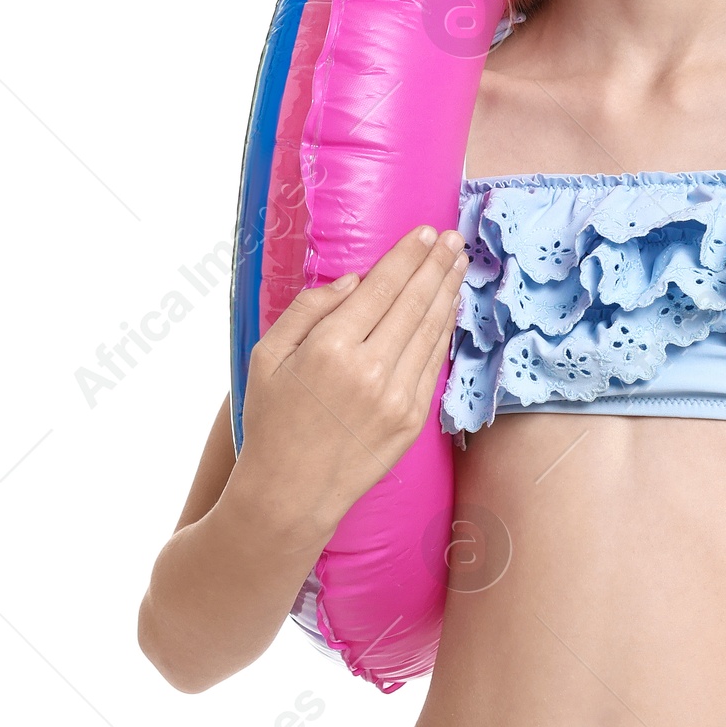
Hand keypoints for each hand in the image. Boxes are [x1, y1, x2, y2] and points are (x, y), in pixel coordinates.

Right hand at [236, 225, 467, 539]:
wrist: (290, 493)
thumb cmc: (272, 420)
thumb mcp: (267, 356)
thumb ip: (308, 310)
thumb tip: (355, 280)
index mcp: (330, 348)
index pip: (382, 288)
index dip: (408, 256)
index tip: (426, 233)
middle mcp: (369, 370)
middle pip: (415, 302)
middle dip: (437, 265)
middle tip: (453, 238)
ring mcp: (397, 397)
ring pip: (432, 331)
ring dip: (448, 292)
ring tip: (458, 264)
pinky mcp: (412, 420)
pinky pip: (434, 365)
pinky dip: (444, 332)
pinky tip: (449, 310)